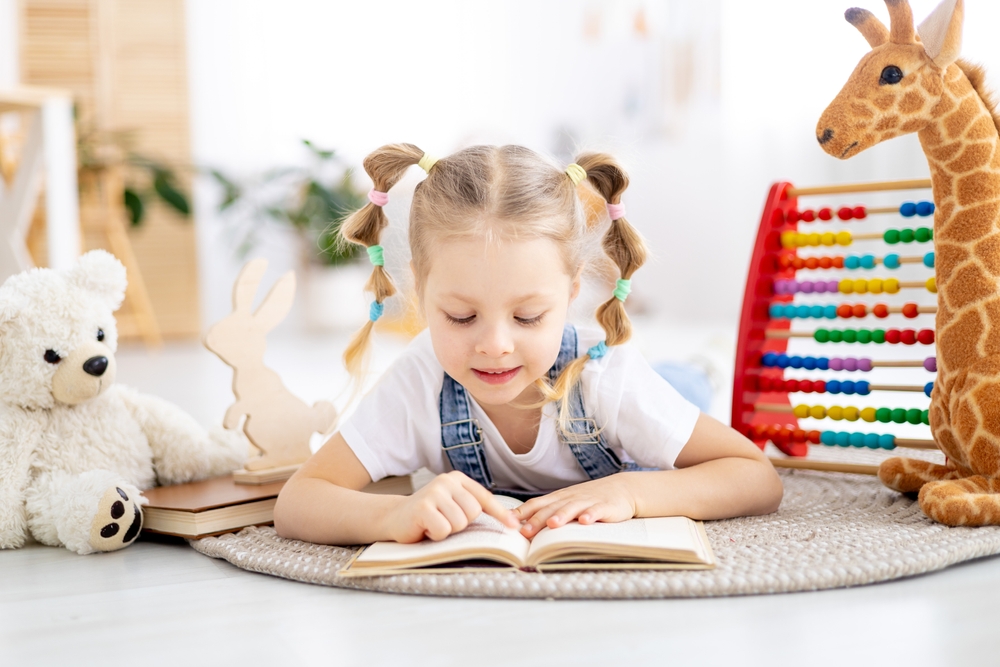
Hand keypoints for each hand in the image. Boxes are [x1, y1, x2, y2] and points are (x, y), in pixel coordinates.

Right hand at [382, 471, 519, 542]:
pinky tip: (425, 528)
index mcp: (457, 479)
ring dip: (447, 531)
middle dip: (461, 524)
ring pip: (459, 523)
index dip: (500, 513)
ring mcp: (434, 493)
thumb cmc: (429, 515)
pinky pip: (443, 530)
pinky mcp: (422, 507)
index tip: (514, 527)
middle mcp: (446, 481)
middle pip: (473, 512)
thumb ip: (473, 507)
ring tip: (434, 524)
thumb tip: (509, 521)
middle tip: (444, 522)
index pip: (484, 497)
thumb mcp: (452, 505)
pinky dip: (435, 535)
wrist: (393, 517)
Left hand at [514, 474, 635, 537]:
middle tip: (525, 531)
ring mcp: (588, 501)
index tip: (507, 522)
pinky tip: (585, 521)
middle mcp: (570, 498)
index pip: (536, 504)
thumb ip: (549, 512)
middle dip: (537, 520)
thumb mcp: (567, 503)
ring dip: (562, 516)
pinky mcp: (605, 506)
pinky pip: (597, 510)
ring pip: (572, 508)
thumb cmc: (589, 499)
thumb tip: (523, 528)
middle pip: (551, 508)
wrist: (622, 489)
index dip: (522, 513)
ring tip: (552, 524)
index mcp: (559, 498)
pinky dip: (591, 515)